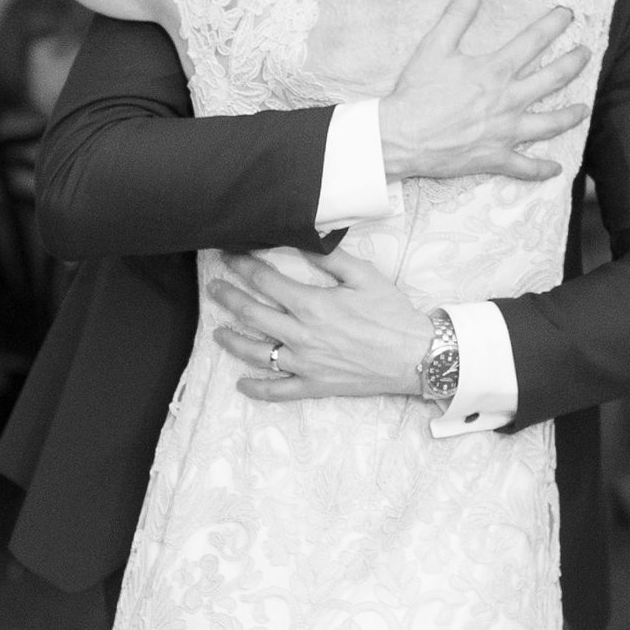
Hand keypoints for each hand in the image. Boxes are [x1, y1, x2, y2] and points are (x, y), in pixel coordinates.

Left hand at [208, 250, 431, 401]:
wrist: (416, 355)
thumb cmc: (392, 314)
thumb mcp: (364, 275)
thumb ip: (330, 257)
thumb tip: (305, 238)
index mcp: (312, 304)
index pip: (265, 281)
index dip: (242, 265)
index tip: (228, 256)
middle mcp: (301, 335)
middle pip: (251, 313)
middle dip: (227, 298)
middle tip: (213, 288)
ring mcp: (305, 363)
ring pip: (256, 353)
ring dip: (232, 340)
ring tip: (217, 333)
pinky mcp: (314, 386)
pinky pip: (278, 391)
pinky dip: (257, 389)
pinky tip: (242, 384)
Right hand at [378, 0, 588, 183]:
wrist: (402, 137)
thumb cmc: (416, 92)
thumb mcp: (434, 46)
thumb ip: (457, 15)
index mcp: (495, 70)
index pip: (534, 41)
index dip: (554, 24)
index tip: (569, 14)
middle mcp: (508, 100)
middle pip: (553, 79)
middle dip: (574, 63)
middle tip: (586, 54)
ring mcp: (506, 131)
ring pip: (550, 124)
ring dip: (570, 115)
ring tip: (583, 109)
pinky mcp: (496, 157)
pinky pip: (525, 167)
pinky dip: (542, 170)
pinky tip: (555, 169)